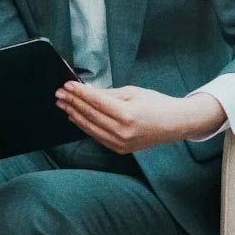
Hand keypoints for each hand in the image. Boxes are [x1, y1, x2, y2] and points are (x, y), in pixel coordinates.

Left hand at [55, 83, 223, 152]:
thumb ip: (108, 93)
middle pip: (90, 115)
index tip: (67, 85)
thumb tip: (86, 91)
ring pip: (90, 128)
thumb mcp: (133, 92)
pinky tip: (75, 117)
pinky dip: (85, 126)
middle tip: (59, 93)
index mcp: (127, 114)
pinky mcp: (120, 149)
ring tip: (63, 104)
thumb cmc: (156, 104)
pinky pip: (97, 136)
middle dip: (72, 102)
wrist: (175, 124)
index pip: (96, 102)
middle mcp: (122, 131)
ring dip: (74, 114)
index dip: (79, 93)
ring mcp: (121, 143)